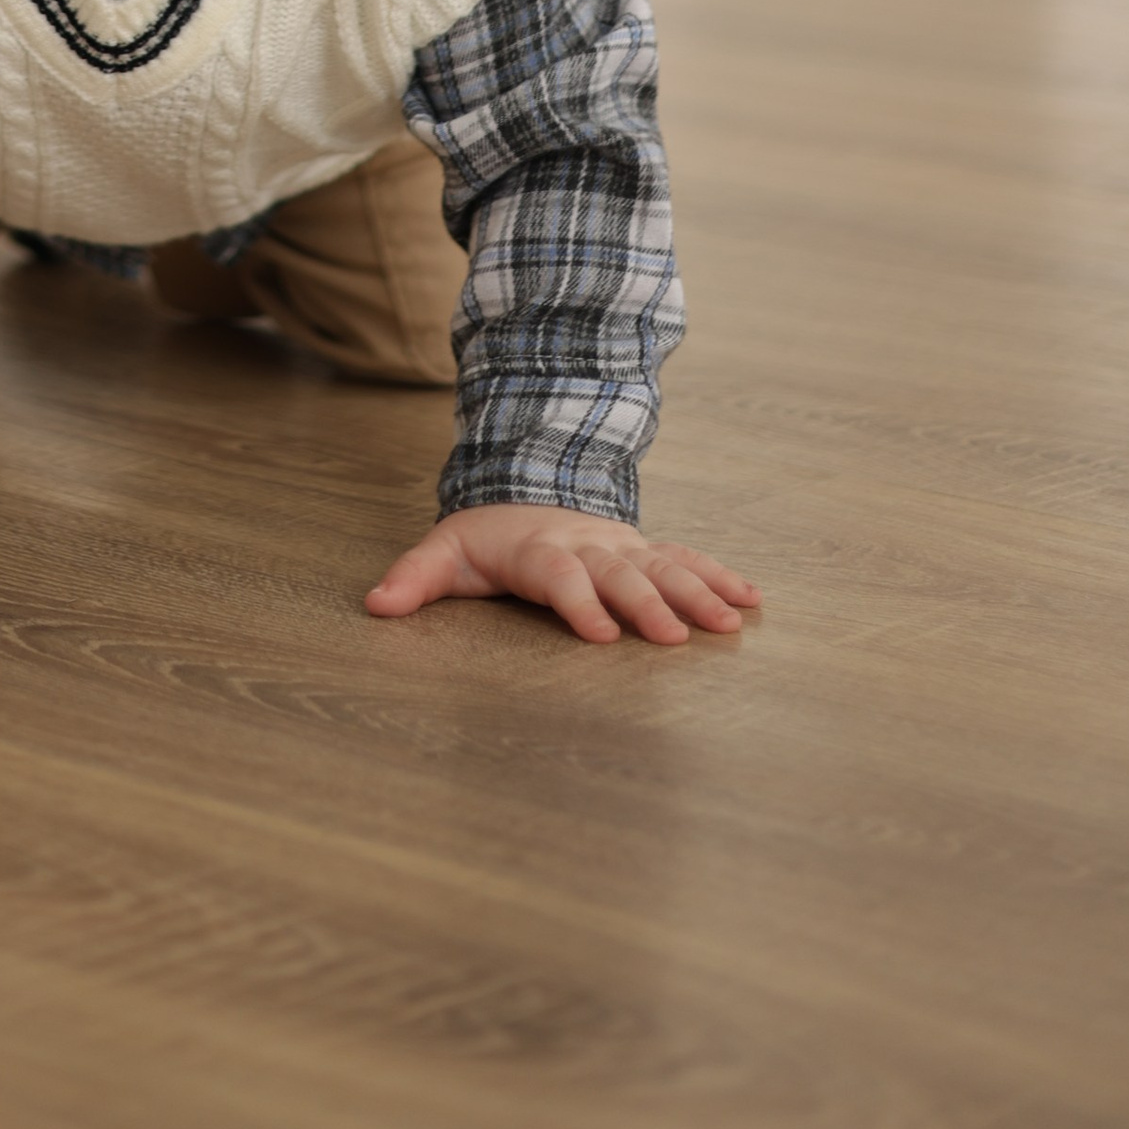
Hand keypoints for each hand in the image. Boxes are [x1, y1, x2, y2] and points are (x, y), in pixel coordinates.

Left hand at [366, 503, 759, 643]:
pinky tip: (753, 599)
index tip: (600, 635)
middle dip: (648, 604)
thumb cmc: (485, 539)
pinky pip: (687, 560)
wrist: (525, 490)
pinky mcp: (644, 551)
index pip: (559, 576)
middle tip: (676, 637)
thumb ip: (415, 578)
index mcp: (539, 549)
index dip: (578, 603)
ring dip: (697, 592)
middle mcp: (587, 546)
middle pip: (620, 574)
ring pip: (664, 566)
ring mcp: (621, 547)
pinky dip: (720, 577)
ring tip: (731, 622)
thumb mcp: (444, 554)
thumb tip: (375, 604)